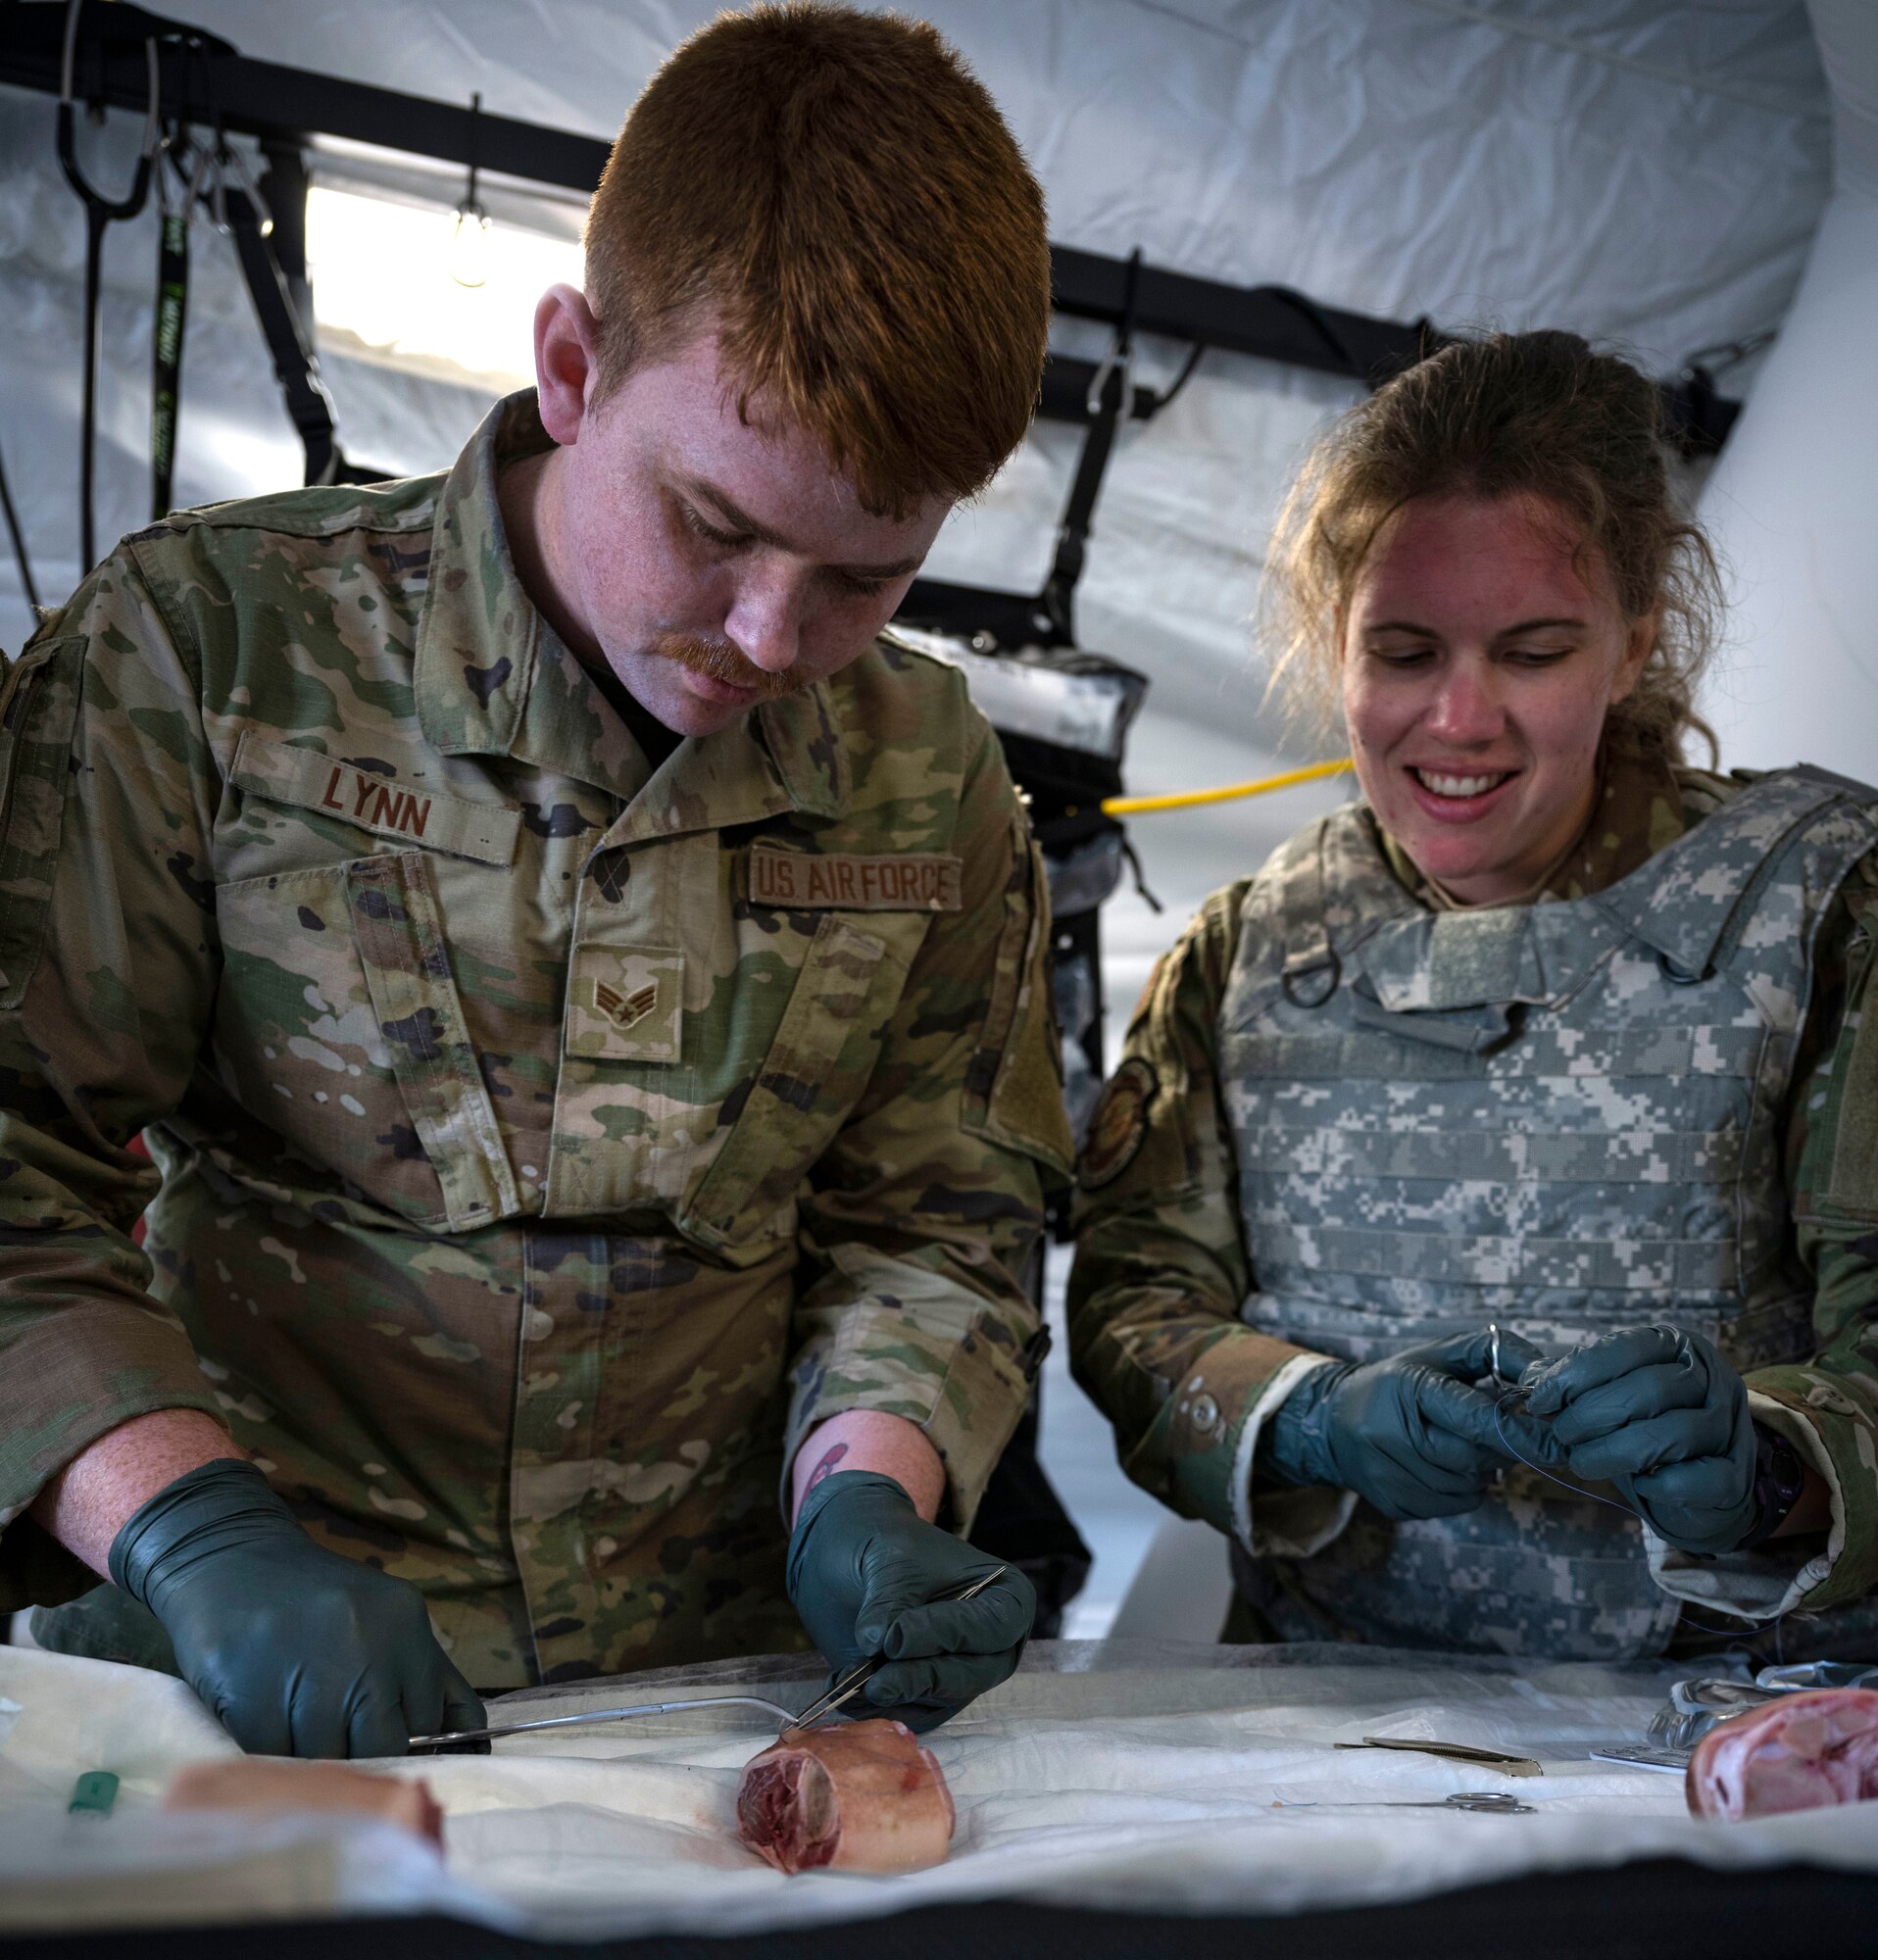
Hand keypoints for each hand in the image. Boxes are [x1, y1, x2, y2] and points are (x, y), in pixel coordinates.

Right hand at [110, 1460, 483, 1756]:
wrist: (231, 1558)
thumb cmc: (317, 1601)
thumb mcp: (386, 1622)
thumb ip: (430, 1681)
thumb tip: (474, 1749)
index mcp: (406, 1627)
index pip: (428, 1722)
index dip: (408, 1751)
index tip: (388, 1760)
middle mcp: (365, 1646)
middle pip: (381, 1747)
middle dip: (363, 1762)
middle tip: (340, 1755)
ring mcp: (308, 1669)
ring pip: (326, 1759)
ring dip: (313, 1763)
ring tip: (298, 1737)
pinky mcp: (251, 1692)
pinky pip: (274, 1757)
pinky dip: (271, 1757)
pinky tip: (266, 1729)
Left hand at [786, 1471, 1033, 1732]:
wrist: (850, 1556)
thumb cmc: (885, 1543)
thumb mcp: (889, 1559)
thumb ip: (891, 1601)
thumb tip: (879, 1647)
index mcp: (1006, 1597)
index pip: (994, 1627)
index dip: (949, 1635)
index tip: (897, 1636)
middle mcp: (992, 1645)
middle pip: (971, 1675)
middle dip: (921, 1677)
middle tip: (876, 1677)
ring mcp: (960, 1675)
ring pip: (938, 1701)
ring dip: (893, 1695)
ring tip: (849, 1677)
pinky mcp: (927, 1699)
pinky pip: (910, 1715)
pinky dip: (876, 1709)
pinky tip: (845, 1689)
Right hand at [1263, 1329, 1541, 1520]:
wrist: (1333, 1421)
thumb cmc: (1399, 1383)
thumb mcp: (1438, 1355)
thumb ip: (1493, 1354)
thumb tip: (1543, 1374)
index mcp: (1406, 1387)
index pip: (1474, 1417)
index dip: (1520, 1431)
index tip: (1556, 1441)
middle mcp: (1391, 1433)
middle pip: (1474, 1457)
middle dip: (1501, 1449)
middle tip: (1504, 1434)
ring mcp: (1388, 1474)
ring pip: (1467, 1485)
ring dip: (1481, 1470)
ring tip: (1461, 1445)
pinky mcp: (1391, 1503)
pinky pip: (1453, 1505)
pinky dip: (1463, 1489)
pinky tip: (1444, 1467)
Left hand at [1516, 1325, 1754, 1554]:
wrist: (1698, 1484)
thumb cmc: (1642, 1427)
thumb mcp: (1605, 1393)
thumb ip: (1566, 1382)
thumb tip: (1519, 1373)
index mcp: (1676, 1346)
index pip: (1625, 1348)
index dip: (1575, 1374)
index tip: (1540, 1400)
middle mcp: (1711, 1378)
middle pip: (1648, 1390)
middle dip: (1590, 1415)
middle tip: (1562, 1434)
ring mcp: (1730, 1426)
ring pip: (1671, 1434)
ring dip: (1613, 1452)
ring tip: (1583, 1461)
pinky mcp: (1736, 1476)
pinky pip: (1697, 1478)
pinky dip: (1659, 1484)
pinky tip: (1639, 1484)